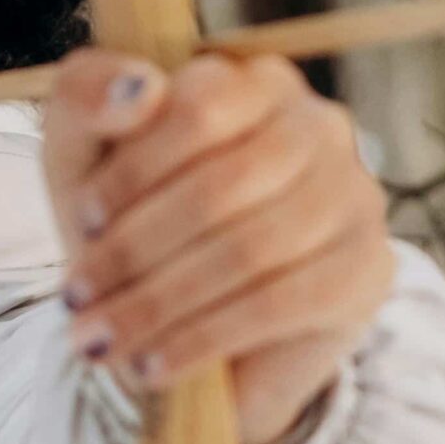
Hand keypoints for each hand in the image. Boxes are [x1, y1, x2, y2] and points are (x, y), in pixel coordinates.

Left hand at [40, 49, 394, 443]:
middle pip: (224, 184)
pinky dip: (203, 339)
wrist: (186, 329)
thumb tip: (138, 86)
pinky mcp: (366, 269)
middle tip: (78, 297)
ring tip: (102, 338)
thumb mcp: (85, 153)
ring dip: (159, 303)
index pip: (203, 105)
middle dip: (136, 249)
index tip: (84, 219)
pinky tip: (154, 364)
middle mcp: (318, 124)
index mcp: (252, 79)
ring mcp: (354, 195)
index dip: (135, 169)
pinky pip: (281, 304)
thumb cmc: (131, 220)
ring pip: (250, 248)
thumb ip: (87, 96)